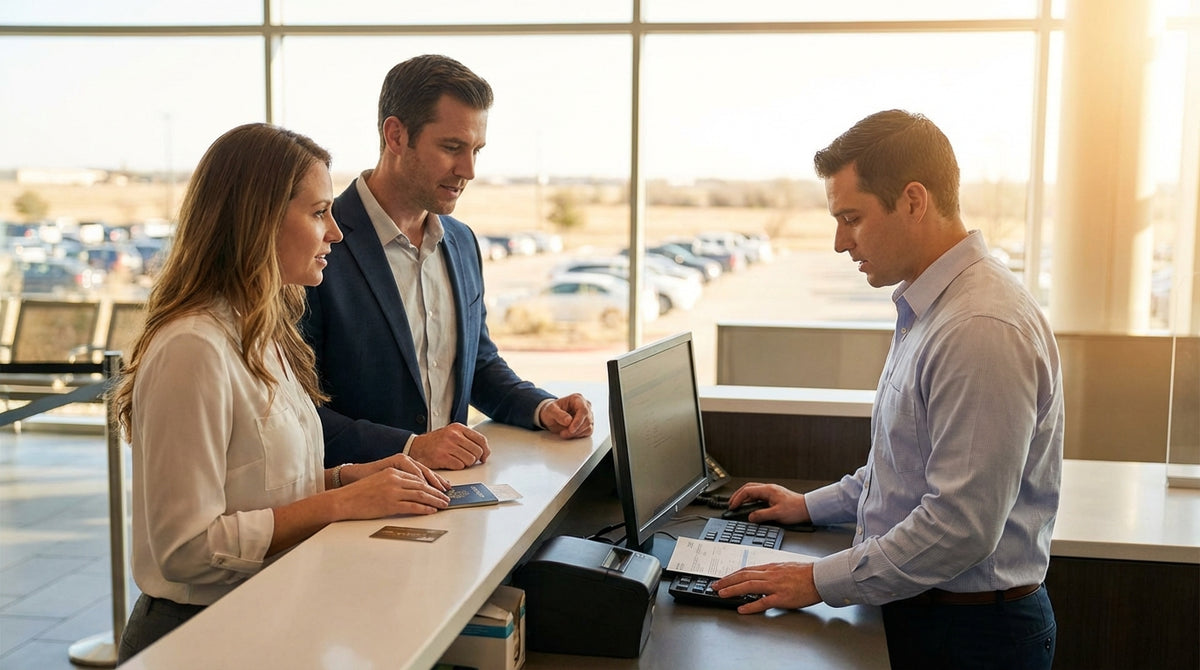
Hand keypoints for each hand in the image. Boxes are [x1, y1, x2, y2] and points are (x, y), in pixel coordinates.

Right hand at [336, 467, 450, 519]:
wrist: (344, 500)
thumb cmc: (359, 493)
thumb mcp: (379, 480)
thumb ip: (395, 482)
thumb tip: (411, 490)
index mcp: (393, 471)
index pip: (418, 476)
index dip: (431, 483)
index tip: (440, 488)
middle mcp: (394, 479)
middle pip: (422, 485)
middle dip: (436, 492)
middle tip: (446, 497)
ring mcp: (393, 492)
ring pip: (420, 495)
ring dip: (434, 500)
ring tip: (443, 505)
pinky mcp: (390, 504)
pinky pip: (412, 506)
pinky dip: (424, 508)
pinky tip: (431, 511)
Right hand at [409, 423, 489, 469]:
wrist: (417, 447)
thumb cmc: (436, 442)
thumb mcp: (453, 433)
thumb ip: (468, 439)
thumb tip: (485, 451)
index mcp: (458, 428)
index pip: (481, 439)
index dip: (486, 450)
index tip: (484, 456)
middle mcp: (453, 435)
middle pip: (477, 451)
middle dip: (475, 458)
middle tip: (468, 459)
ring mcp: (447, 446)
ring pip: (470, 460)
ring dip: (466, 463)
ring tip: (458, 460)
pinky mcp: (442, 457)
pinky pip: (460, 466)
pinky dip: (458, 467)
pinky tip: (451, 463)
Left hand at [539, 393, 592, 438]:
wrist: (551, 416)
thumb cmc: (551, 410)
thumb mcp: (550, 411)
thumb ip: (558, 415)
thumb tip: (568, 420)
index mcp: (577, 398)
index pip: (583, 410)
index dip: (578, 421)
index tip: (571, 429)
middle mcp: (585, 405)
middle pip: (587, 420)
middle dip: (575, 430)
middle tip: (563, 433)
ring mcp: (587, 415)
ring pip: (588, 427)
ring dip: (576, 433)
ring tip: (564, 433)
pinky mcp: (587, 424)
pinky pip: (588, 431)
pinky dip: (579, 435)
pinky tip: (570, 434)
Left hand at [713, 561, 821, 613]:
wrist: (820, 577)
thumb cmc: (805, 573)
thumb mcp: (785, 567)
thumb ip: (771, 571)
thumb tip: (760, 575)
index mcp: (770, 567)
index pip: (746, 570)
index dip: (732, 575)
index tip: (723, 578)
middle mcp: (770, 575)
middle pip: (743, 576)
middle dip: (727, 581)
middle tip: (715, 585)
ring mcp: (775, 586)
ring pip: (749, 586)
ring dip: (733, 590)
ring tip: (722, 594)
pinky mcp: (782, 597)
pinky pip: (763, 601)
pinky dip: (751, 605)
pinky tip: (742, 608)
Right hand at [726, 482, 810, 524]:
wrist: (808, 508)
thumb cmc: (796, 509)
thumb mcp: (777, 514)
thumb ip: (761, 515)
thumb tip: (750, 517)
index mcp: (768, 490)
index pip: (747, 491)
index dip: (738, 498)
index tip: (732, 506)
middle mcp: (769, 489)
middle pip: (748, 488)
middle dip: (738, 495)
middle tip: (732, 503)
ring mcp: (772, 492)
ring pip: (753, 491)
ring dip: (745, 497)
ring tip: (739, 505)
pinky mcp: (775, 496)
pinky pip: (759, 496)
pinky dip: (752, 500)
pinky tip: (751, 506)